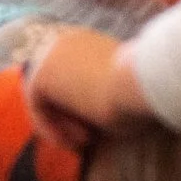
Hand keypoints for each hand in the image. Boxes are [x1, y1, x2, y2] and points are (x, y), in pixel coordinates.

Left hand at [26, 28, 152, 151]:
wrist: (143, 81)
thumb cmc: (143, 90)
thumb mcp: (121, 89)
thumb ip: (100, 93)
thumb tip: (92, 118)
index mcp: (87, 39)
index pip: (70, 75)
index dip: (77, 108)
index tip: (94, 130)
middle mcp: (67, 39)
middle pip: (53, 85)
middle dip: (67, 115)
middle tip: (88, 139)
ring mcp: (50, 52)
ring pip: (45, 96)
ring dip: (62, 124)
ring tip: (86, 141)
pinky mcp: (41, 71)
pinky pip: (37, 105)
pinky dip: (51, 127)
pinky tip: (74, 141)